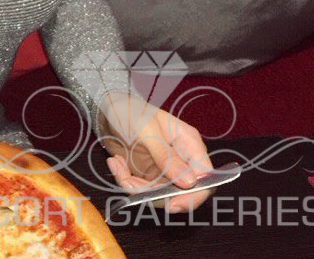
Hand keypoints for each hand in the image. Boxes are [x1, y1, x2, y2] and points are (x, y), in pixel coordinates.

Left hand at [97, 92, 213, 213]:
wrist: (109, 109)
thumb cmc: (131, 111)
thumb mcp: (147, 131)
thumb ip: (166, 156)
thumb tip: (190, 182)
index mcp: (189, 144)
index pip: (205, 179)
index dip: (194, 196)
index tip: (171, 204)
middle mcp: (182, 160)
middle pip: (181, 193)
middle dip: (153, 193)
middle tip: (129, 181)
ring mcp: (166, 170)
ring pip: (158, 195)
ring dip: (134, 186)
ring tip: (117, 163)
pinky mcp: (149, 176)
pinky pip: (142, 190)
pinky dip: (126, 181)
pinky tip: (115, 162)